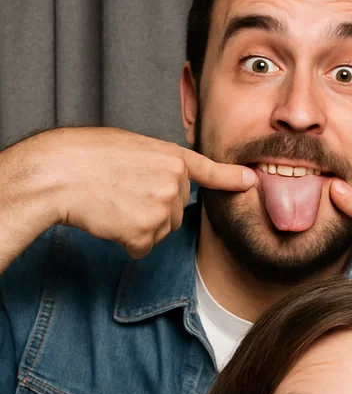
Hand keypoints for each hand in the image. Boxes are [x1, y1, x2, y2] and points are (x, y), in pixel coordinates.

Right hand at [22, 126, 255, 256]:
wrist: (58, 173)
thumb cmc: (85, 156)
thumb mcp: (131, 147)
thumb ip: (159, 163)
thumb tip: (174, 179)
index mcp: (171, 157)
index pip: (209, 171)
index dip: (232, 179)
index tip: (251, 182)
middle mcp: (174, 182)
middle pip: (176, 210)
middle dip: (153, 208)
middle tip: (121, 192)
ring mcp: (162, 208)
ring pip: (162, 230)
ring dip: (140, 226)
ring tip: (113, 203)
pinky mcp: (146, 232)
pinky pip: (143, 247)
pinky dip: (127, 241)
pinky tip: (109, 221)